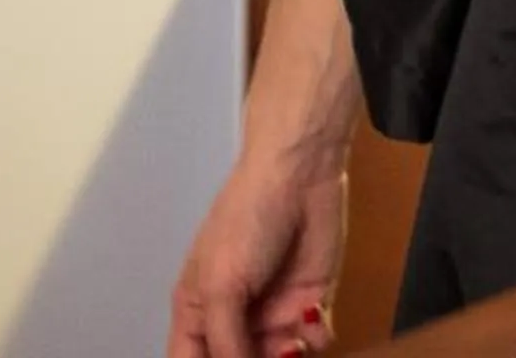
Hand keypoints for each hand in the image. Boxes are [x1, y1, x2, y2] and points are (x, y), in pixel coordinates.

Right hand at [168, 153, 345, 357]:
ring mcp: (274, 311)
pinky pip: (315, 339)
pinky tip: (314, 321)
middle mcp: (234, 318)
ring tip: (293, 343)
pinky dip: (317, 338)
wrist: (300, 175)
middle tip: (271, 355)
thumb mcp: (222, 285)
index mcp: (198, 312)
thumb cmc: (245, 224)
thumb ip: (225, 340)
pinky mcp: (312, 299)